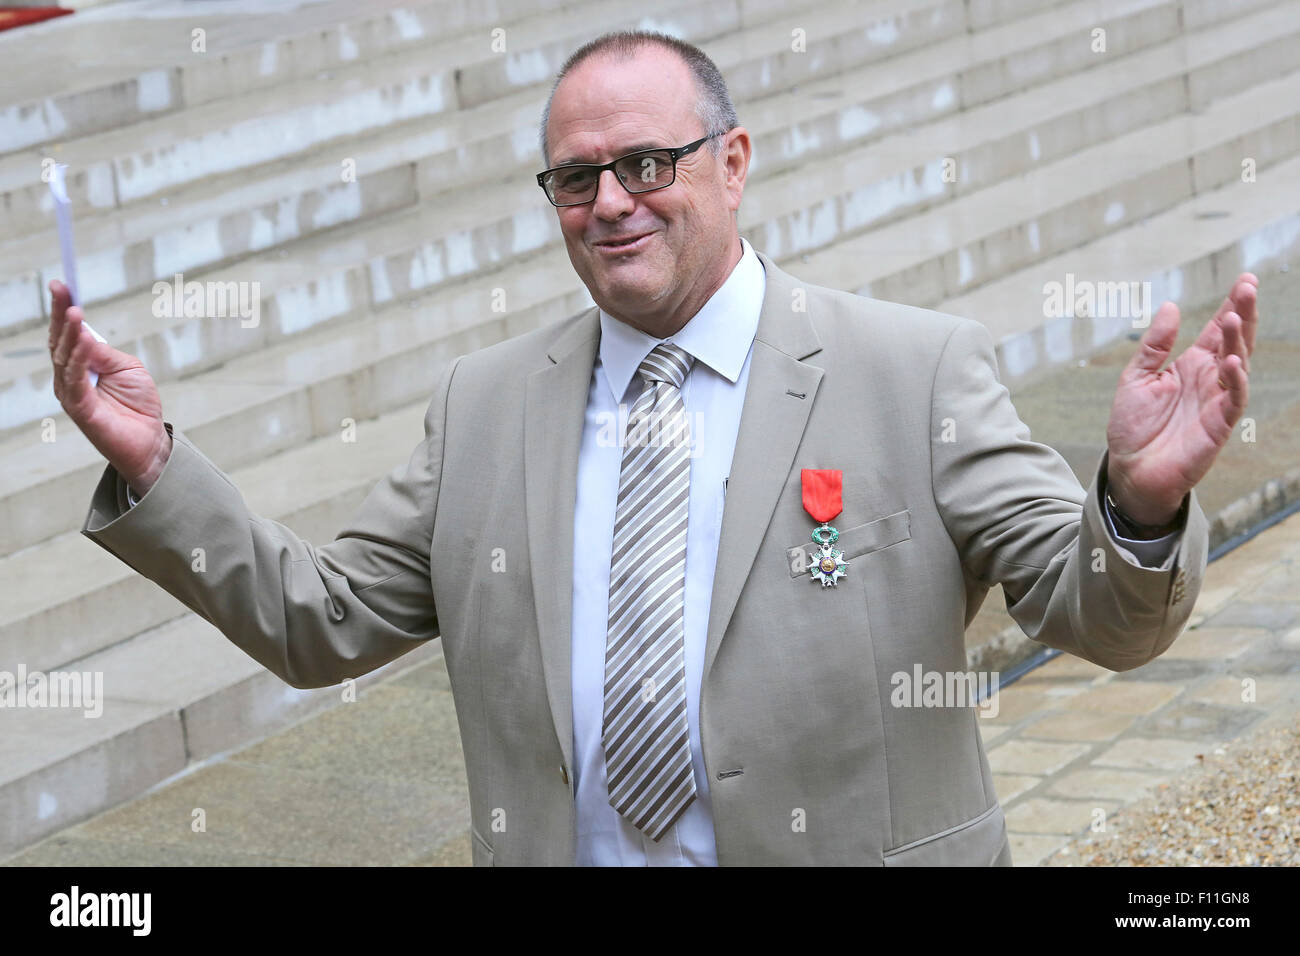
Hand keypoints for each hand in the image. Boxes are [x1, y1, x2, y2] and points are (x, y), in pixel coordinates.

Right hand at [48, 279, 171, 494]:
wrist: (149, 440)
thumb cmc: (138, 404)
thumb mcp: (127, 368)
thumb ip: (105, 353)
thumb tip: (85, 333)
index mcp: (81, 364)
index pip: (68, 332)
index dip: (63, 309)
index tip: (61, 285)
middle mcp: (70, 376)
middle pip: (60, 340)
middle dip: (60, 314)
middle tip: (61, 290)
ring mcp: (71, 392)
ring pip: (65, 357)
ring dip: (70, 334)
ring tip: (75, 312)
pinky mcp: (80, 409)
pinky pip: (75, 379)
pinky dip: (79, 359)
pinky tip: (83, 342)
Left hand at [1106, 273, 1257, 524]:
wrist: (1131, 470)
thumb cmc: (1133, 427)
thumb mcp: (1136, 379)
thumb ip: (1154, 346)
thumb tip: (1169, 306)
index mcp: (1190, 366)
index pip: (1216, 331)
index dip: (1231, 306)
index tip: (1244, 280)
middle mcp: (1209, 379)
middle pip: (1234, 340)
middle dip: (1243, 313)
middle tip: (1249, 286)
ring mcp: (1216, 401)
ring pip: (1237, 364)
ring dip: (1238, 341)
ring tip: (1234, 317)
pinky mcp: (1219, 425)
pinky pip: (1234, 399)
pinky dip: (1236, 380)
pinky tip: (1231, 362)